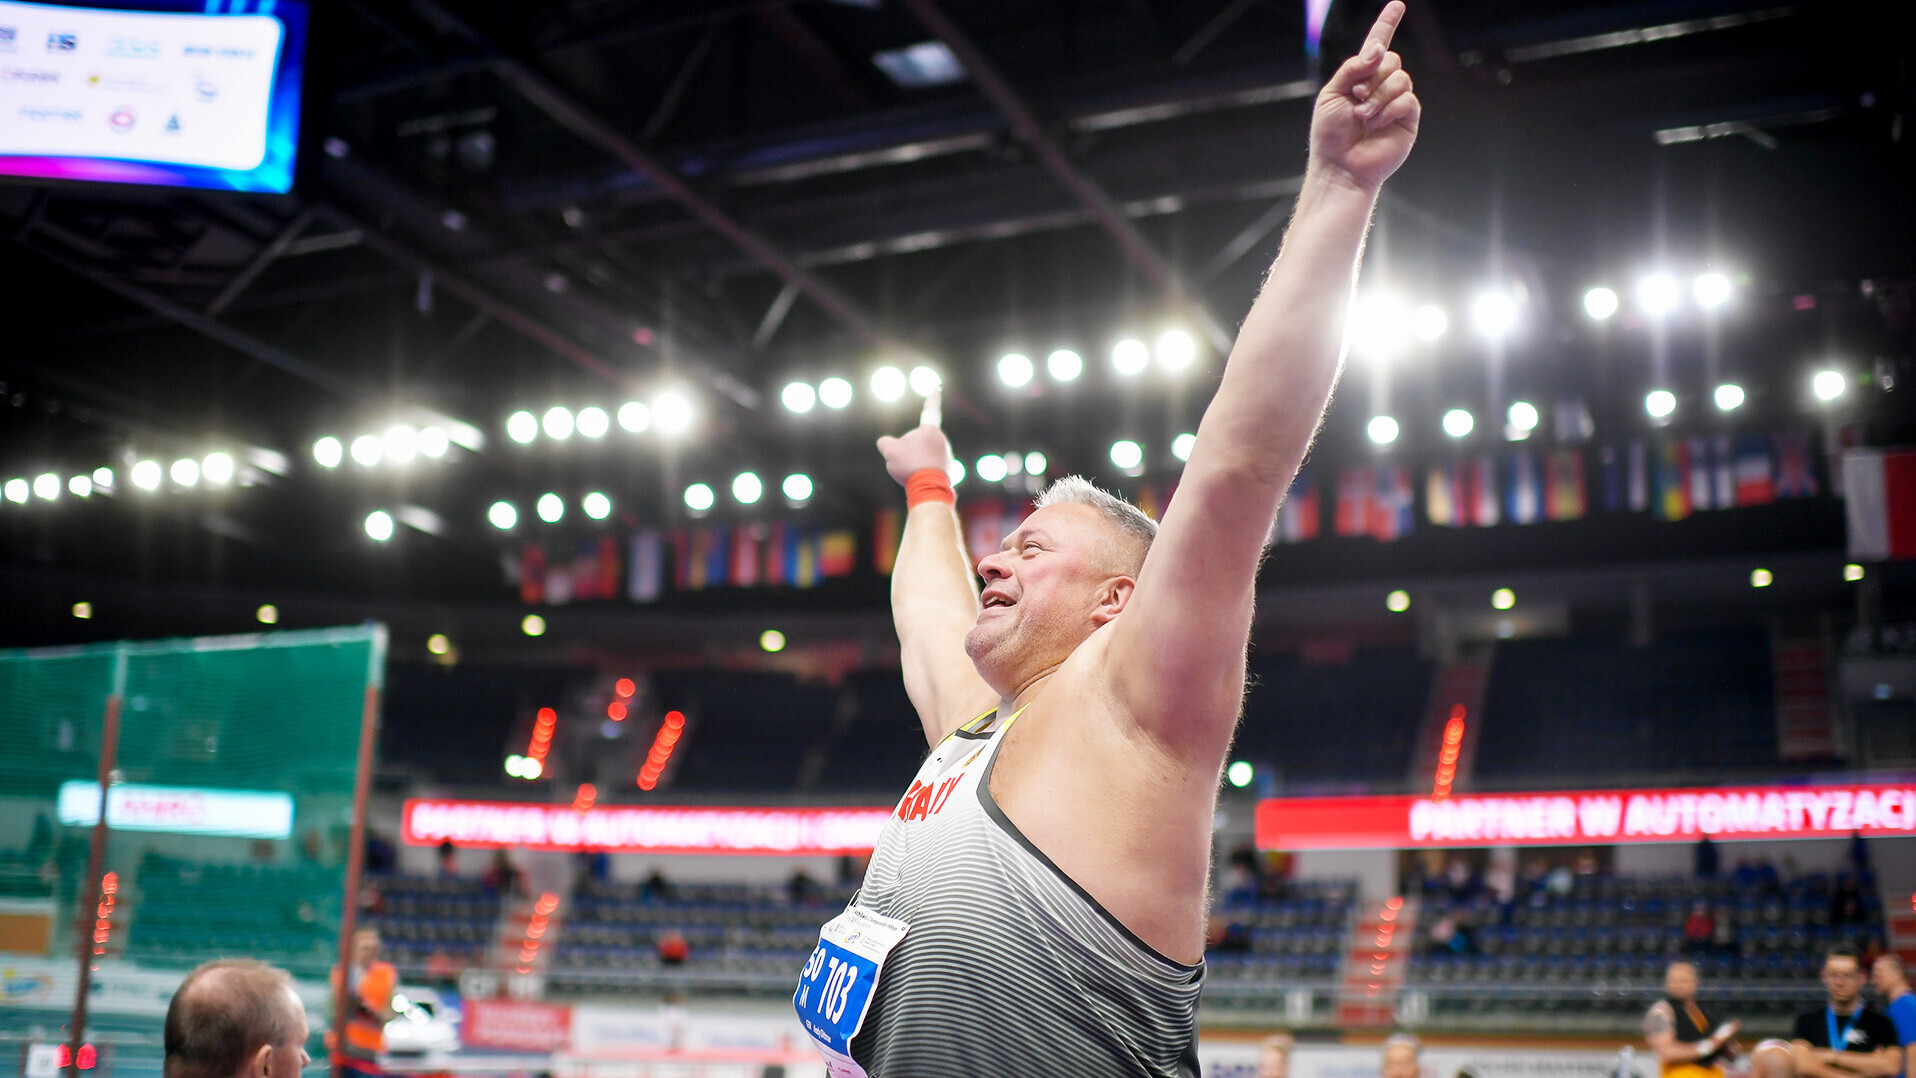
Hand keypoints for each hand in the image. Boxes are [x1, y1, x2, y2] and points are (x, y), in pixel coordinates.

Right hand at [876, 391, 951, 486]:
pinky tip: (918, 479)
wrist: (929, 490)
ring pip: (921, 454)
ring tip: (913, 471)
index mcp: (930, 430)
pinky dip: (920, 471)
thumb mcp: (889, 451)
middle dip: (908, 449)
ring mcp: (946, 455)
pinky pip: (927, 467)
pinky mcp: (947, 469)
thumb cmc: (911, 465)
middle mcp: (942, 440)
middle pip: (916, 440)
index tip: (937, 387)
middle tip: (906, 462)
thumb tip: (885, 443)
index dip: (932, 398)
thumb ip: (885, 442)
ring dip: (914, 461)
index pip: (930, 409)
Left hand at [1310, 1, 1420, 192]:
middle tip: (1356, 97)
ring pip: (1400, 78)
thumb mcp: (1332, 93)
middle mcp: (1381, 86)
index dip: (1387, 24)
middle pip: (1392, 59)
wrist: (1340, 166)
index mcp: (1361, 77)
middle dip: (1372, 76)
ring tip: (1362, 116)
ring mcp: (1396, 101)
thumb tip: (1378, 51)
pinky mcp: (1408, 118)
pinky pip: (1406, 98)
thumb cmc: (1331, 134)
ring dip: (1377, 96)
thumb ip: (1352, 68)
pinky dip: (1388, 109)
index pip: (1378, 45)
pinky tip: (1375, 124)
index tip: (1397, 5)